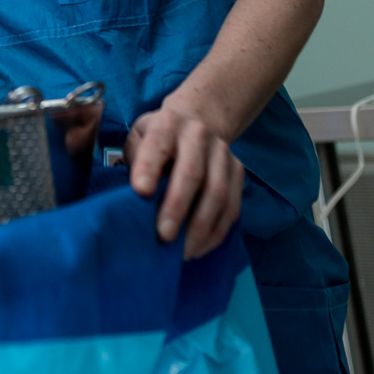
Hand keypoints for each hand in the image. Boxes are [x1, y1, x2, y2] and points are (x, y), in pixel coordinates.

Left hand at [126, 99, 243, 257]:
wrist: (197, 121)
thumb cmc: (157, 138)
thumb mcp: (139, 137)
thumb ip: (135, 160)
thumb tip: (135, 198)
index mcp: (168, 124)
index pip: (158, 145)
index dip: (149, 168)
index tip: (140, 192)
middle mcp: (198, 135)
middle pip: (192, 172)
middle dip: (177, 207)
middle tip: (164, 236)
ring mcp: (223, 153)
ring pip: (217, 193)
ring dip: (200, 228)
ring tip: (183, 251)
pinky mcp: (237, 172)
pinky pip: (231, 207)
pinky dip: (216, 232)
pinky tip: (199, 248)